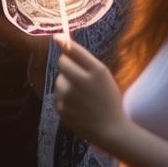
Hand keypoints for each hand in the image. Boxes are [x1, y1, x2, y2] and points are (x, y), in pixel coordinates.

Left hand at [53, 36, 126, 150]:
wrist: (110, 130)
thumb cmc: (108, 99)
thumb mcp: (102, 74)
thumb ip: (81, 55)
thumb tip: (58, 37)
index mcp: (96, 72)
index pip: (72, 51)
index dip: (64, 43)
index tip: (57, 37)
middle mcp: (80, 82)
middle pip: (62, 63)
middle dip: (68, 66)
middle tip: (80, 77)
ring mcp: (69, 96)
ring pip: (59, 79)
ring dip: (66, 83)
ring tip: (81, 95)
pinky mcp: (61, 108)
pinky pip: (57, 94)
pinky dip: (64, 97)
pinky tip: (77, 105)